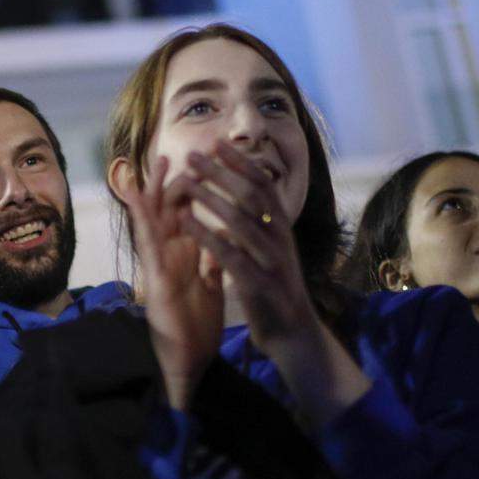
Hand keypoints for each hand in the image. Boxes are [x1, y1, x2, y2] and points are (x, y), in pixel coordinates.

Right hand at [117, 155, 222, 410]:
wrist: (191, 360)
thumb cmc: (197, 323)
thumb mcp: (209, 283)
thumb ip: (211, 259)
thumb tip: (221, 236)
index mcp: (185, 254)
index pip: (187, 213)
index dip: (193, 186)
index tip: (201, 161)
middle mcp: (169, 255)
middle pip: (168, 209)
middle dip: (170, 180)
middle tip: (174, 151)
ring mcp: (158, 265)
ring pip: (152, 220)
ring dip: (151, 191)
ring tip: (153, 164)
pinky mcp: (154, 280)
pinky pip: (148, 246)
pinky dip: (144, 222)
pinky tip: (140, 203)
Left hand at [175, 142, 314, 349]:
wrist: (293, 334)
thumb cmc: (275, 289)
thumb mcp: (271, 251)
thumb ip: (259, 225)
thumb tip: (241, 196)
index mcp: (282, 228)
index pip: (263, 185)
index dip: (240, 163)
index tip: (217, 144)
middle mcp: (280, 239)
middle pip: (250, 196)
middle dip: (221, 173)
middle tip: (193, 155)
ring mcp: (271, 261)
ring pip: (240, 221)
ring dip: (210, 198)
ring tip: (185, 182)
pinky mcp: (258, 285)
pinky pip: (230, 255)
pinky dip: (207, 236)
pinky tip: (186, 223)